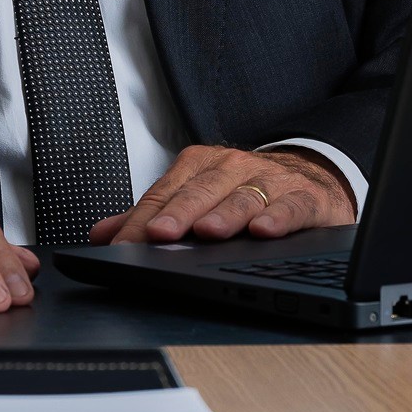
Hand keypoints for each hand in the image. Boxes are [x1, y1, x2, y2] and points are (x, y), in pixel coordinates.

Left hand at [88, 145, 355, 245]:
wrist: (308, 177)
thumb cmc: (242, 190)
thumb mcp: (196, 197)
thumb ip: (149, 216)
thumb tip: (103, 235)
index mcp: (199, 166)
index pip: (163, 195)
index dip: (142, 221)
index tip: (124, 245)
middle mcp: (231, 167)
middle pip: (200, 192)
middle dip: (178, 213)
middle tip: (159, 234)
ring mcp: (269, 180)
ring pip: (243, 197)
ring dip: (224, 215)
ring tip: (207, 232)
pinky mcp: (304, 197)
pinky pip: (290, 207)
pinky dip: (277, 218)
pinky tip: (263, 231)